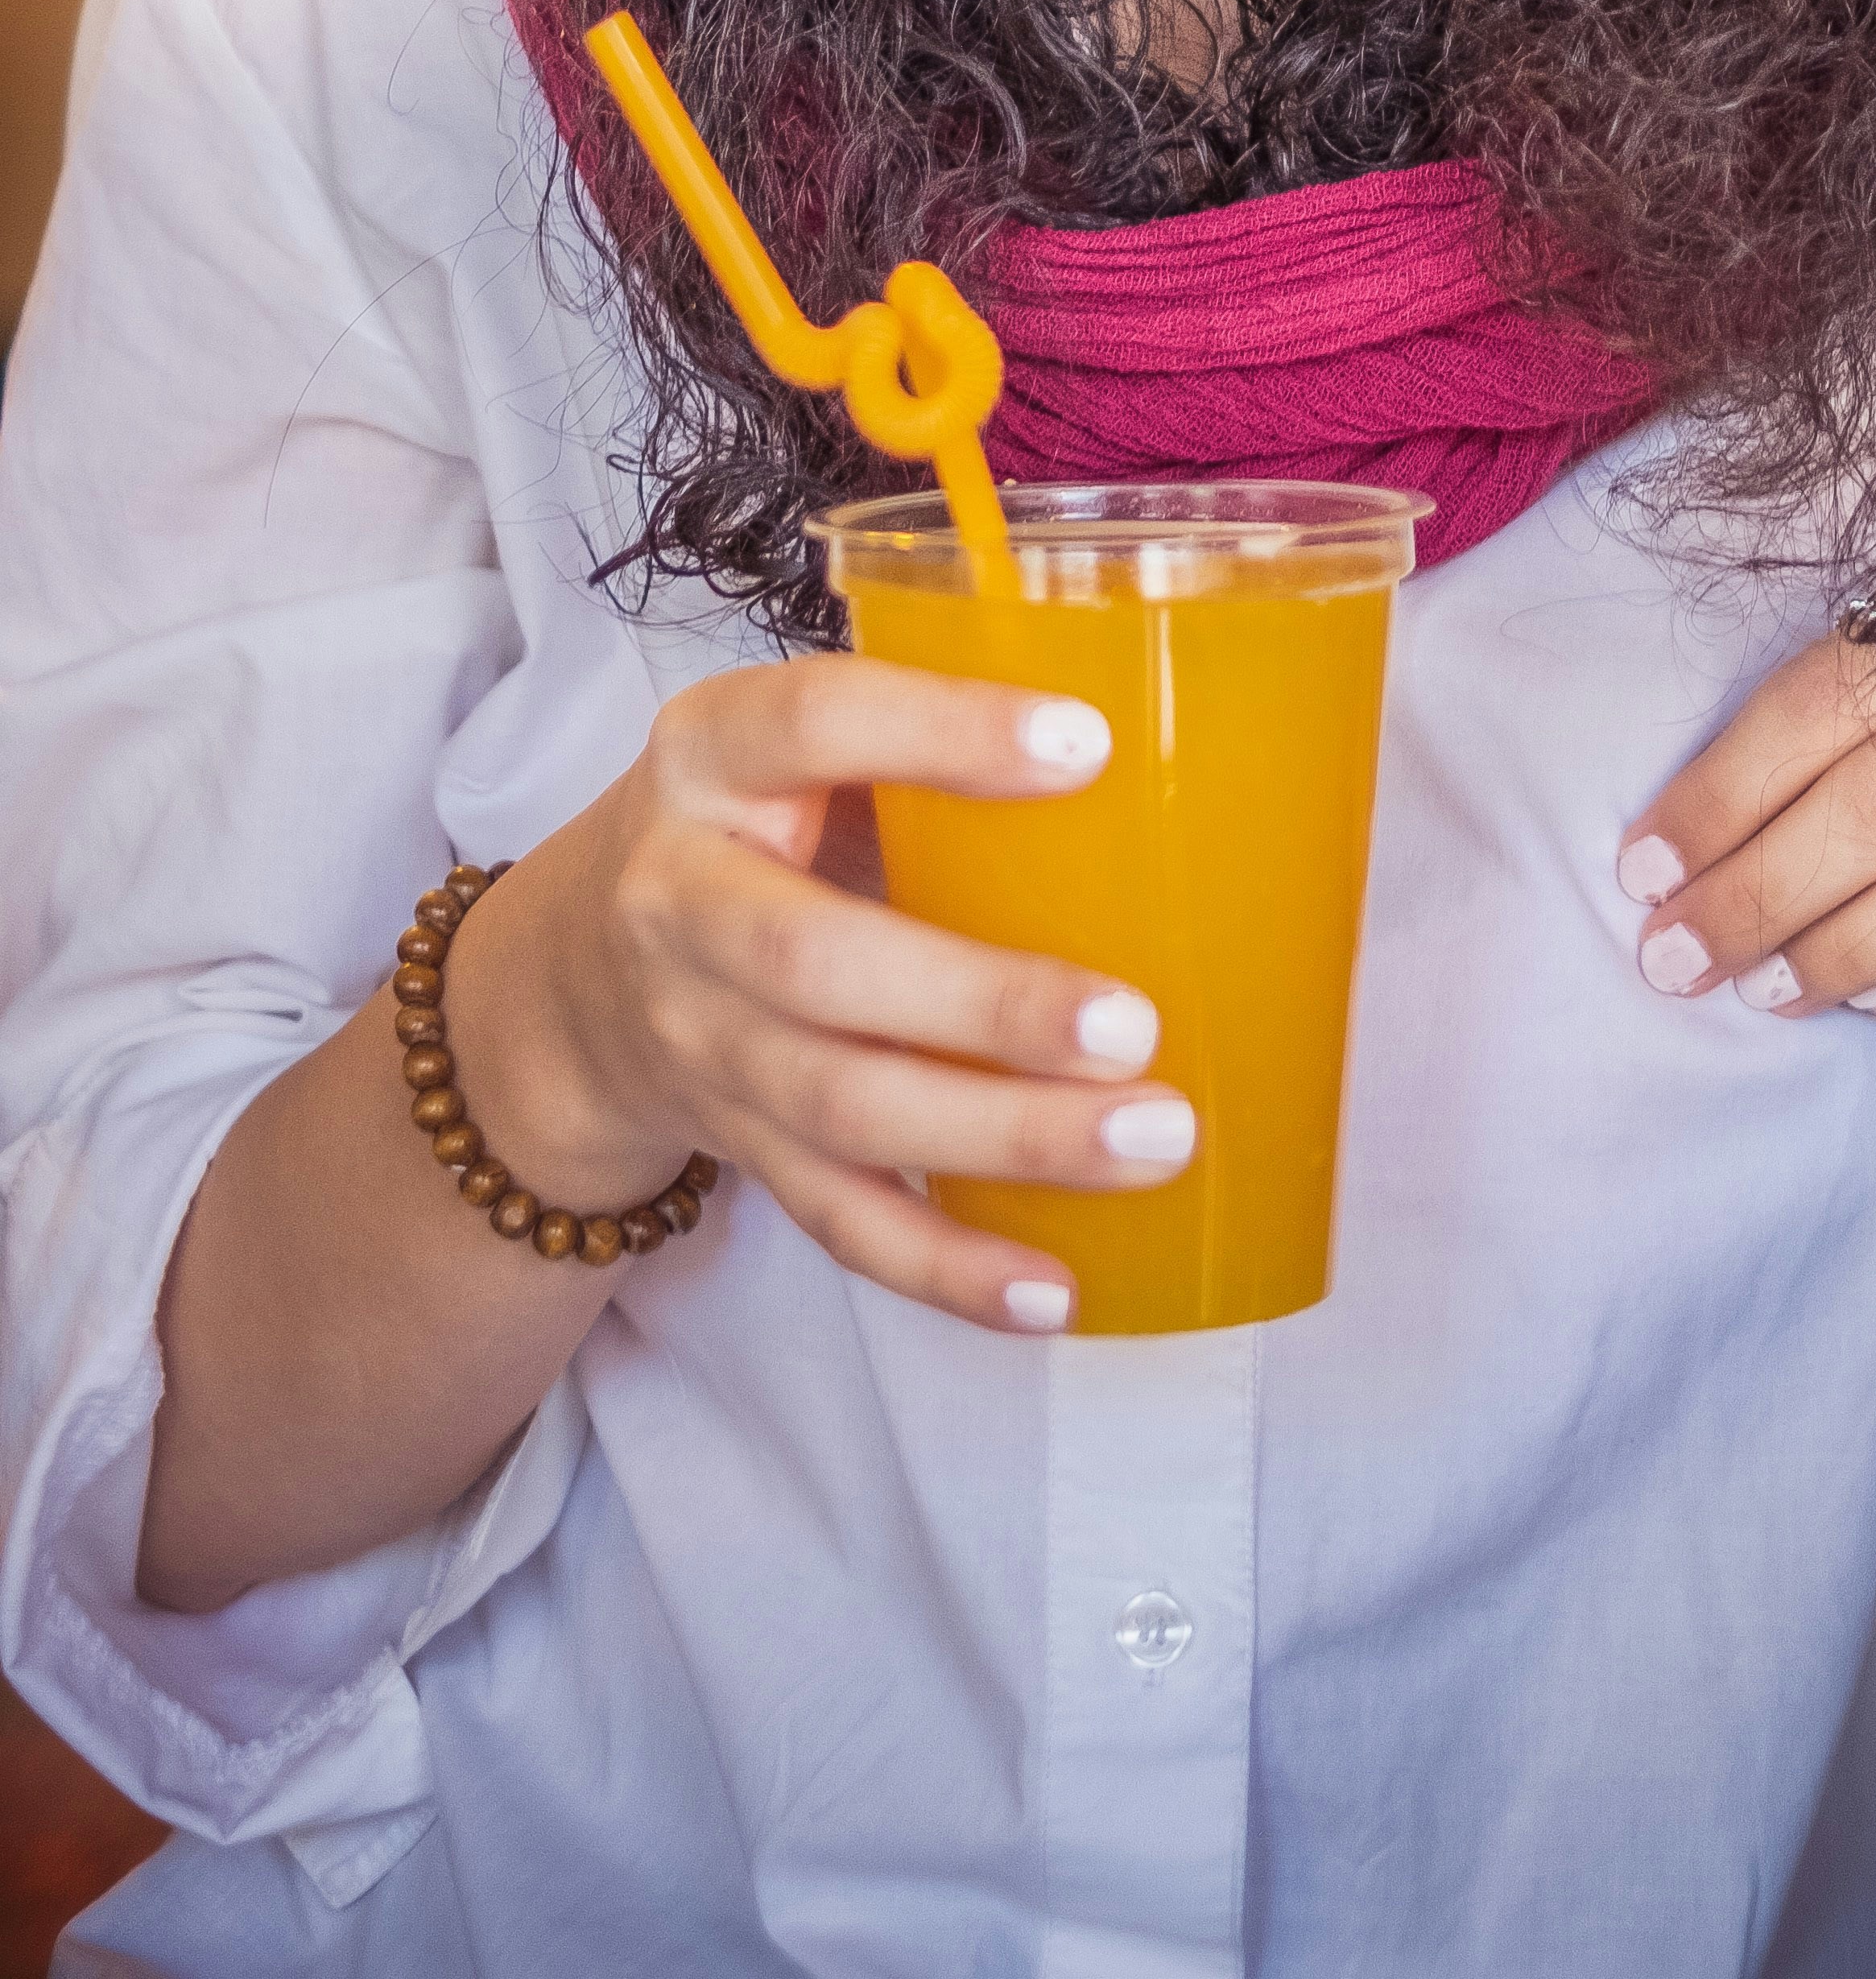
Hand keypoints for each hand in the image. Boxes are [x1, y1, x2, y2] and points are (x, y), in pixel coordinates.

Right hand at [456, 660, 1194, 1332]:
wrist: (575, 974)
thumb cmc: (755, 822)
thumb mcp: (798, 743)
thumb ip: (930, 732)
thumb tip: (1168, 734)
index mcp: (711, 755)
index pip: (813, 723)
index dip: (942, 733)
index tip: (1088, 745)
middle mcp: (685, 901)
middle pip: (819, 966)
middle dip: (983, 1006)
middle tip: (1133, 1024)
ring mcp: (704, 1043)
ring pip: (844, 1110)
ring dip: (1004, 1139)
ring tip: (1150, 1139)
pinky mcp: (741, 1149)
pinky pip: (841, 1221)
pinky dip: (949, 1266)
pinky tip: (1055, 1283)